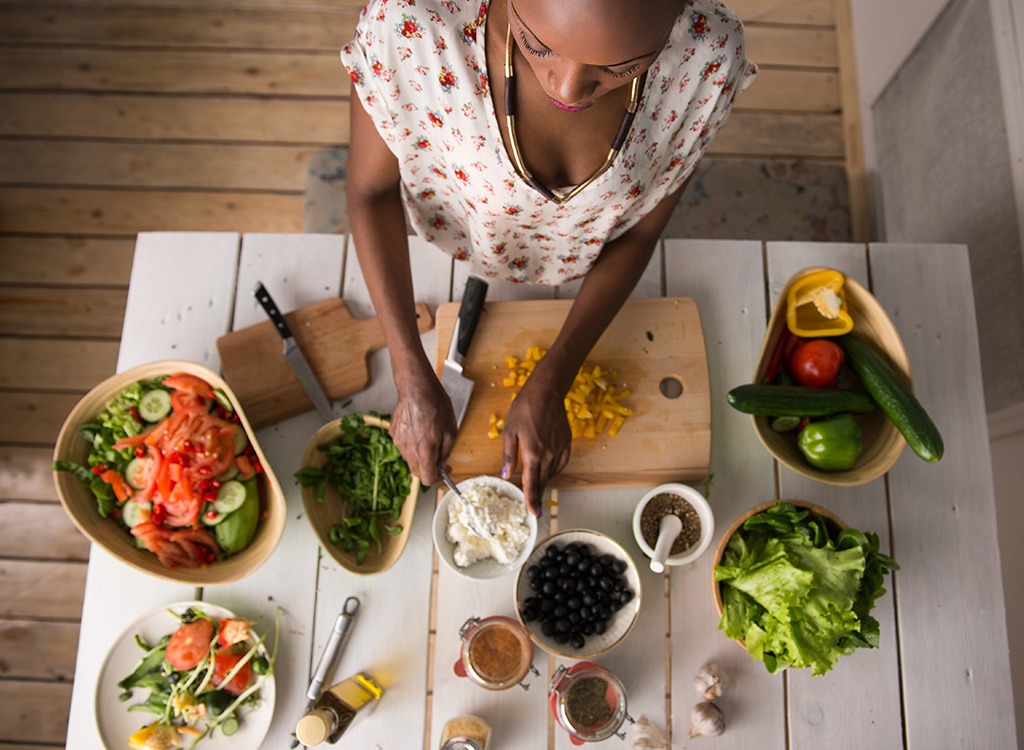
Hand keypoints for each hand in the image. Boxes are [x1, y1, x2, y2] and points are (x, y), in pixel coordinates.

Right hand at [388, 372, 455, 486]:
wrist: (416, 388)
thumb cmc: (435, 405)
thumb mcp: (451, 430)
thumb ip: (446, 451)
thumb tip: (442, 463)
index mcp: (425, 451)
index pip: (427, 478)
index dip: (437, 477)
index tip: (444, 471)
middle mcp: (409, 449)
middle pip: (417, 471)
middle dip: (429, 467)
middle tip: (439, 456)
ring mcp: (399, 442)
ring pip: (410, 458)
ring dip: (420, 455)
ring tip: (429, 436)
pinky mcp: (393, 433)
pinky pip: (404, 446)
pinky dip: (412, 443)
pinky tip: (419, 429)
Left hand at [500, 375, 570, 516]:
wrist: (547, 391)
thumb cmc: (524, 408)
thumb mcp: (509, 431)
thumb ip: (509, 455)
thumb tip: (506, 475)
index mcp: (532, 453)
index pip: (532, 483)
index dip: (531, 500)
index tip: (533, 512)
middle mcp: (549, 454)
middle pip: (543, 481)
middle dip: (537, 495)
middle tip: (534, 506)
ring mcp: (560, 449)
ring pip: (552, 474)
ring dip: (544, 481)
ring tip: (537, 486)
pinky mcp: (567, 443)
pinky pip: (561, 464)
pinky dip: (554, 470)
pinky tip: (548, 469)